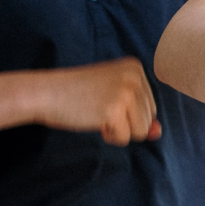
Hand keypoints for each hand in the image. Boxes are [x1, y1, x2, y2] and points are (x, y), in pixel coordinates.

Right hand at [40, 57, 159, 145]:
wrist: (46, 92)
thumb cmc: (78, 95)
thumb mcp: (114, 97)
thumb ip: (140, 113)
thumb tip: (158, 132)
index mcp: (135, 68)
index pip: (151, 106)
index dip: (128, 114)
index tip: (105, 100)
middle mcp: (135, 77)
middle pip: (148, 119)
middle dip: (125, 123)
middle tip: (99, 107)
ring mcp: (125, 92)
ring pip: (140, 130)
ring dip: (119, 130)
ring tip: (98, 114)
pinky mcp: (115, 110)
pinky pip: (124, 138)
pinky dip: (110, 136)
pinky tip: (93, 120)